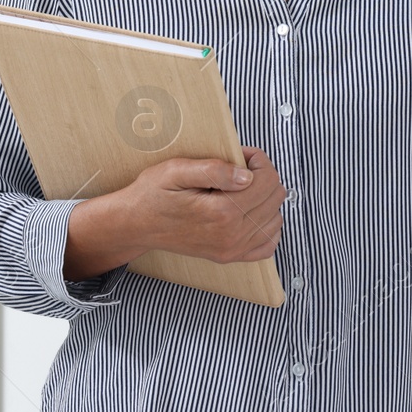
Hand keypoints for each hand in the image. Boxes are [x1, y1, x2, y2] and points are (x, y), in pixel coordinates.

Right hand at [126, 145, 286, 264]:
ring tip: (241, 188)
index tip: (241, 155)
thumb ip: (214, 170)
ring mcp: (232, 249)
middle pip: (275, 197)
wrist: (136, 225)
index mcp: (222, 212)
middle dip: (263, 176)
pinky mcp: (230, 256)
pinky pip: (267, 244)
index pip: (267, 180)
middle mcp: (232, 235)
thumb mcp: (176, 170)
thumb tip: (247, 176)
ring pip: (275, 218)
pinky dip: (266, 225)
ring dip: (265, 198)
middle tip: (239, 168)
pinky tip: (249, 212)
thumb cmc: (153, 194)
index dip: (258, 160)